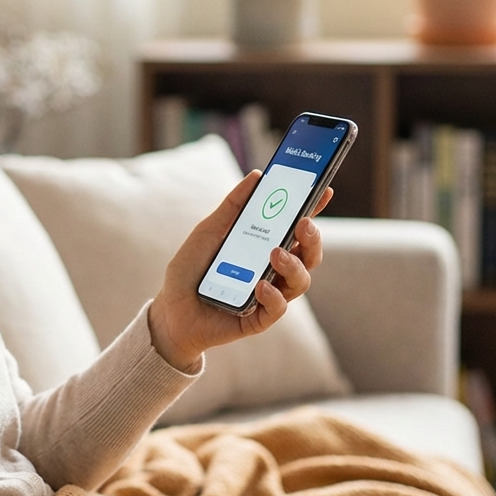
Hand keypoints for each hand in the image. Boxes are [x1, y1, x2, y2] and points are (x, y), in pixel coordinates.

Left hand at [147, 171, 332, 371]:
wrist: (170, 308)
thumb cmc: (190, 269)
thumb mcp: (209, 232)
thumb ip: (233, 207)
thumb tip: (257, 176)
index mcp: (265, 246)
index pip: (296, 228)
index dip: (314, 209)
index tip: (324, 190)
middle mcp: (273, 270)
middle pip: (308, 255)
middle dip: (312, 238)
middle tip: (303, 224)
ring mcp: (269, 295)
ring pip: (300, 281)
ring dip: (293, 265)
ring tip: (275, 253)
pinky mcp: (259, 319)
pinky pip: (277, 309)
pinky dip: (273, 297)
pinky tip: (260, 287)